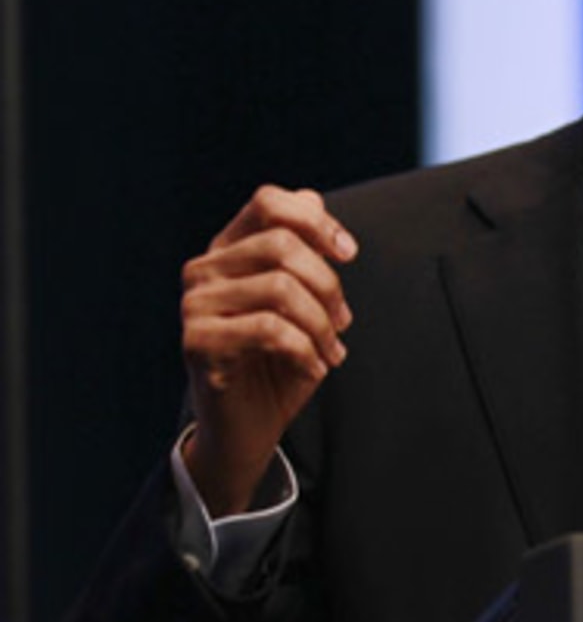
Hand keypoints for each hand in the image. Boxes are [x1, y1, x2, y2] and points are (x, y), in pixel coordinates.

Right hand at [179, 185, 357, 516]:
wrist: (249, 425)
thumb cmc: (280, 359)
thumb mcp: (304, 300)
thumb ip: (305, 250)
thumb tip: (311, 197)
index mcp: (230, 249)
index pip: (268, 202)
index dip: (317, 221)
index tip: (349, 254)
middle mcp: (204, 269)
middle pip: (282, 245)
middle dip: (328, 285)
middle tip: (343, 322)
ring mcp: (195, 305)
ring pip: (280, 288)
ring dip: (322, 324)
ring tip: (332, 350)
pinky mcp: (197, 342)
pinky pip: (269, 330)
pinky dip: (306, 350)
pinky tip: (315, 367)